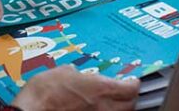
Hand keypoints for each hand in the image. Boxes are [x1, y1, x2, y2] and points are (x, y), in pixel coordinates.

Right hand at [12, 66, 140, 110]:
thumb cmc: (45, 91)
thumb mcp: (62, 72)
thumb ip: (76, 73)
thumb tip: (78, 74)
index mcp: (100, 88)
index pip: (131, 88)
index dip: (133, 83)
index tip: (131, 79)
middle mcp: (104, 107)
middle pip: (130, 105)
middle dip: (129, 97)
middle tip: (124, 90)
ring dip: (119, 108)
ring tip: (112, 101)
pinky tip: (96, 109)